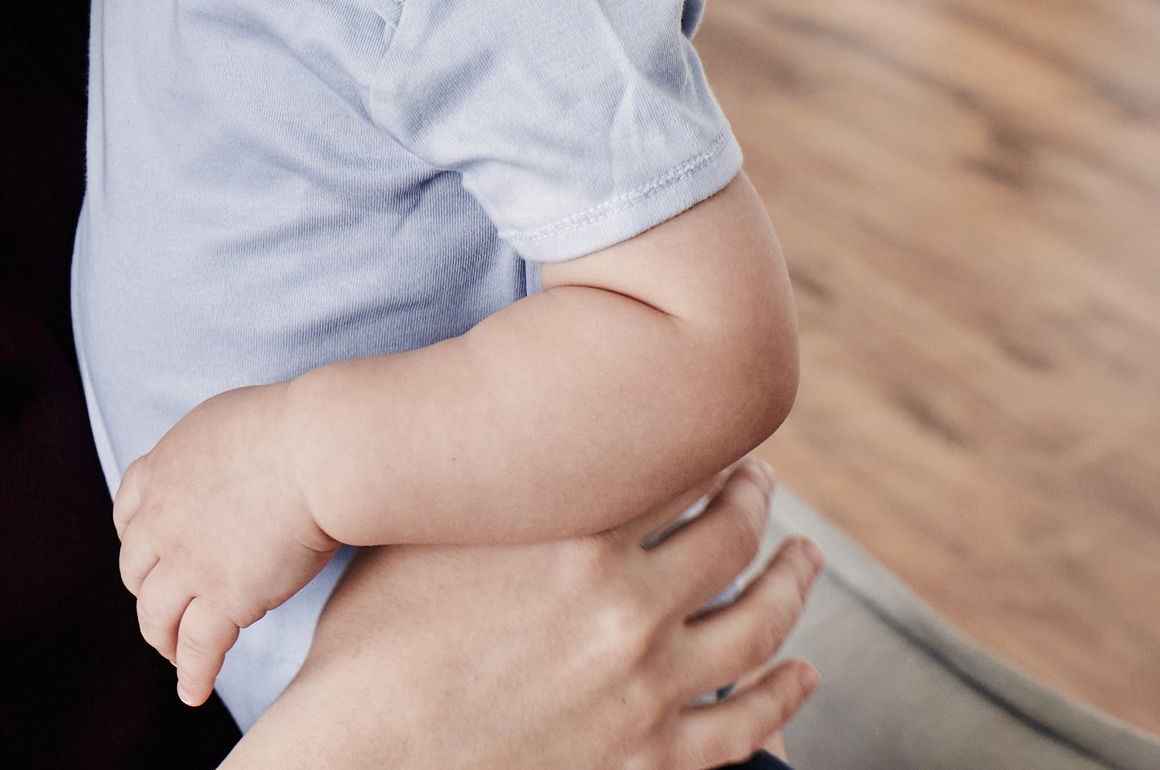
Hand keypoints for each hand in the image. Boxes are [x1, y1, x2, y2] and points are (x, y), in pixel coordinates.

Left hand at [113, 383, 338, 706]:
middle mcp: (161, 519)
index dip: (138, 544)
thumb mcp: (222, 422)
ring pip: (157, 617)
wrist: (316, 452)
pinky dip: (193, 674)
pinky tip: (193, 691)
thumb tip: (219, 465)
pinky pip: (197, 648)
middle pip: (137, 571)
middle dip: (149, 594)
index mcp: (159, 471)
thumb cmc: (291, 428)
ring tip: (174, 657)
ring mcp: (188, 563)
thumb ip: (206, 452)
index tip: (151, 559)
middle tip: (165, 612)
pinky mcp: (223, 599)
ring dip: (163, 640)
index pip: (127, 516)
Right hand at [228, 459, 822, 769]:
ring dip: (793, 583)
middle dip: (756, 499)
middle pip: (733, 533)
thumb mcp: (421, 533)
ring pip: (759, 623)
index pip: (674, 461)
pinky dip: (785, 695)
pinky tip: (803, 674)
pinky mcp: (648, 759)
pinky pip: (746, 724)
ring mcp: (645, 686)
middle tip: (760, 483)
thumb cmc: (366, 645)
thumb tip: (519, 424)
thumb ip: (489, 481)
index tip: (706, 430)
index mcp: (570, 532)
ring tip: (802, 560)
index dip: (702, 440)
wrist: (357, 762)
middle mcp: (624, 602)